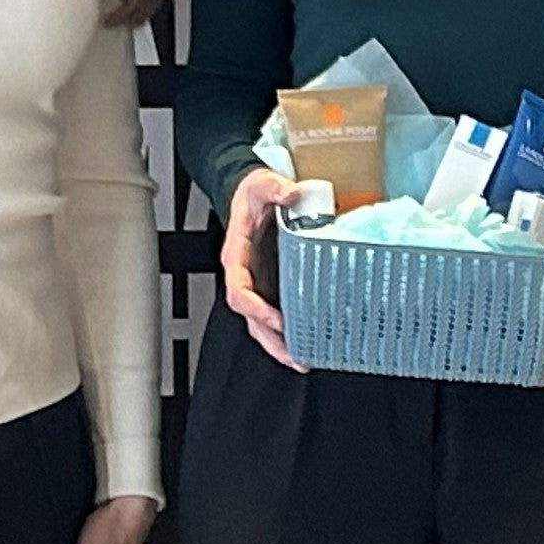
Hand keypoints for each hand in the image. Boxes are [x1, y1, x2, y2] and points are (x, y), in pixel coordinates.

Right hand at [218, 166, 303, 368]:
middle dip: (270, 339)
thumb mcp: (260, 183)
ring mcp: (258, 281)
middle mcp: (245, 273)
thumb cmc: (252, 193)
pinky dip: (288, 331)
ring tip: (302, 361)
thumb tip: (290, 194)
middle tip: (294, 356)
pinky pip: (275, 313)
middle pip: (250, 316)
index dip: (255, 307)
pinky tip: (306, 342)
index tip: (276, 319)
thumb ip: (274, 187)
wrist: (253, 194)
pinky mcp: (271, 283)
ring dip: (279, 344)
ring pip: (260, 322)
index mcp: (237, 254)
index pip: (238, 289)